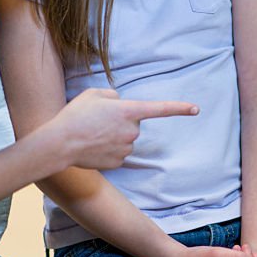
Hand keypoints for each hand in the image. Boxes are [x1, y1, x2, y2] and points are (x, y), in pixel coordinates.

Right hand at [47, 88, 197, 168]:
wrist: (60, 143)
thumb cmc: (75, 115)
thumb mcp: (93, 94)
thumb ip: (112, 96)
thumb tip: (119, 104)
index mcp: (129, 111)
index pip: (161, 109)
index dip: (180, 108)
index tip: (196, 109)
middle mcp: (132, 131)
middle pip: (134, 124)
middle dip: (120, 121)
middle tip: (97, 120)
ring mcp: (126, 148)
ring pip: (125, 139)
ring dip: (112, 135)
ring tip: (91, 133)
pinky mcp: (118, 162)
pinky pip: (117, 152)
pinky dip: (107, 149)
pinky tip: (92, 146)